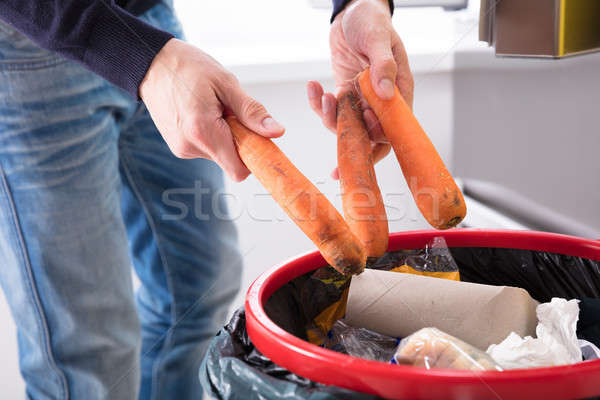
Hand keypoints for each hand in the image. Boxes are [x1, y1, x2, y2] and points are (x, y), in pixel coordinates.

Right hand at [140, 38, 284, 181]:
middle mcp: (190, 147)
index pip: (239, 170)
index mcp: (203, 132)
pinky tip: (202, 113)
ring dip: (224, 136)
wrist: (152, 63)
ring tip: (211, 108)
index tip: (259, 140)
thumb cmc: (188, 68)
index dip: (254, 157)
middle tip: (229, 111)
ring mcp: (181, 149)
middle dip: (239, 140)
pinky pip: (206, 148)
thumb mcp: (226, 84)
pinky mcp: (178, 147)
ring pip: (219, 153)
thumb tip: (276, 132)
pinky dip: (212, 134)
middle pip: (231, 160)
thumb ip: (251, 112)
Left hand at [307, 0, 412, 178]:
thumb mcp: (378, 38)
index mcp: (399, 90)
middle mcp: (381, 100)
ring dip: (332, 119)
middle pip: (372, 136)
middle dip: (353, 137)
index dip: (380, 134)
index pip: (394, 126)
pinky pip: (331, 111)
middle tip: (337, 118)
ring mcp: (361, 100)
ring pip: (348, 127)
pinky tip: (314, 86)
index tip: (364, 120)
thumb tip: (386, 93)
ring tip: (325, 96)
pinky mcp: (344, 95)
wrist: (352, 12)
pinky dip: (319, 105)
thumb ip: (383, 65)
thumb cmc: (371, 20)